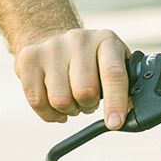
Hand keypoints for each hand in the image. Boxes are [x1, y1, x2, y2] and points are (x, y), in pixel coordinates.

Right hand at [11, 28, 131, 127]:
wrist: (50, 37)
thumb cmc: (90, 60)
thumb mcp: (113, 63)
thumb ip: (126, 87)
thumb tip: (131, 113)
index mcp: (106, 41)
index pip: (113, 74)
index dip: (115, 102)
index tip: (114, 124)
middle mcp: (79, 39)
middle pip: (84, 91)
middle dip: (88, 106)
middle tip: (88, 101)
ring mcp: (51, 47)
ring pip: (60, 100)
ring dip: (68, 110)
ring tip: (71, 99)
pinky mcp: (28, 59)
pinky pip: (37, 101)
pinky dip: (49, 114)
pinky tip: (55, 106)